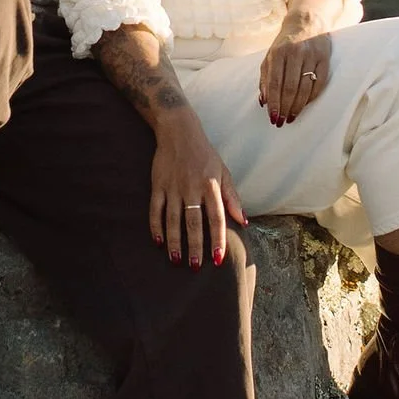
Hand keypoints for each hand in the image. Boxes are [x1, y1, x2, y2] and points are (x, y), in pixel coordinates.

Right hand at [148, 110, 245, 268]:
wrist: (178, 131)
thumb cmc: (205, 154)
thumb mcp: (223, 172)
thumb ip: (232, 198)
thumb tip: (243, 221)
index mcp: (211, 186)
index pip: (216, 217)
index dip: (217, 239)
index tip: (217, 258)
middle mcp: (192, 188)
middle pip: (193, 222)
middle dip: (194, 246)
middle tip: (195, 266)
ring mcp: (173, 187)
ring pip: (173, 219)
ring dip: (175, 241)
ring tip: (177, 260)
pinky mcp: (157, 185)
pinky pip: (155, 209)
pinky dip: (156, 226)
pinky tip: (158, 241)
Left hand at [260, 27, 331, 126]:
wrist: (307, 23)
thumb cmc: (285, 44)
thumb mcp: (270, 56)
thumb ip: (265, 78)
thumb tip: (263, 101)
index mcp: (278, 53)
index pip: (275, 83)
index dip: (274, 102)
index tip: (273, 117)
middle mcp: (295, 53)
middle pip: (290, 87)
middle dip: (285, 108)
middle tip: (282, 121)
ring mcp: (311, 55)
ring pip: (305, 87)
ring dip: (298, 106)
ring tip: (292, 117)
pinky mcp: (324, 59)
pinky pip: (319, 83)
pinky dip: (311, 97)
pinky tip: (305, 105)